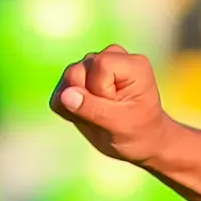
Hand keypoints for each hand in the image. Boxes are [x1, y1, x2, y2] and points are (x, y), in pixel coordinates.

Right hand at [53, 45, 171, 164]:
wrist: (141, 142)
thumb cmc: (138, 133)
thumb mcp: (120, 124)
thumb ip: (93, 109)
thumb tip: (65, 95)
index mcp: (131, 64)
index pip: (99, 65)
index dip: (101, 91)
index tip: (117, 107)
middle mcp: (112, 57)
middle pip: (77, 71)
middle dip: (87, 99)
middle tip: (108, 115)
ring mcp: (95, 65)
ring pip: (67, 79)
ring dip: (77, 106)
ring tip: (99, 117)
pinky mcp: (81, 78)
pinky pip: (60, 92)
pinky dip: (69, 110)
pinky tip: (88, 117)